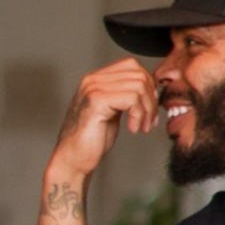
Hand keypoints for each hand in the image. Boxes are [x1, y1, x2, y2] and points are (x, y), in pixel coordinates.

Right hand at [48, 57, 159, 179]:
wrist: (73, 158)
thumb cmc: (92, 140)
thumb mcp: (113, 112)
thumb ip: (125, 97)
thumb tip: (150, 91)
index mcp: (97, 79)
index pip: (132, 66)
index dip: (148, 85)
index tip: (150, 107)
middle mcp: (93, 80)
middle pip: (138, 74)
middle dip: (151, 99)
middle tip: (150, 121)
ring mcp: (93, 88)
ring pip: (138, 86)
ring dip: (147, 109)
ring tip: (143, 127)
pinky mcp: (97, 101)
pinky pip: (131, 99)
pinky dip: (139, 115)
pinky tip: (133, 128)